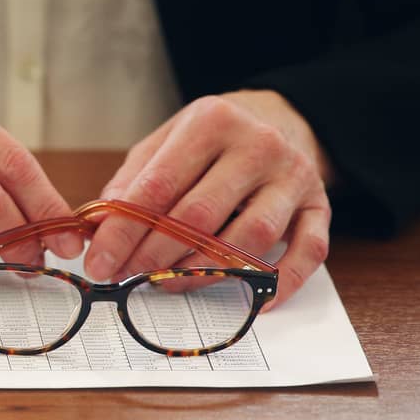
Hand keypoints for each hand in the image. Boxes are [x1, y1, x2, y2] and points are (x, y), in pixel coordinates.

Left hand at [85, 91, 332, 305]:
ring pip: (248, 239)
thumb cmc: (211, 139)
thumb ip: (132, 180)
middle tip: (126, 278)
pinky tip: (254, 301)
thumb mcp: (165, 141)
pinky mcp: (320, 205)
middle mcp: (258, 145)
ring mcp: (294, 176)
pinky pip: (309, 251)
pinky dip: (282, 281)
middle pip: (199, 217)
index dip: (123, 231)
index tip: (100, 262)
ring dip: (203, 273)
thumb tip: (99, 228)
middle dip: (154, 257)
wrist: (280, 118)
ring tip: (168, 286)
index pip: (158, 187)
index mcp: (212, 121)